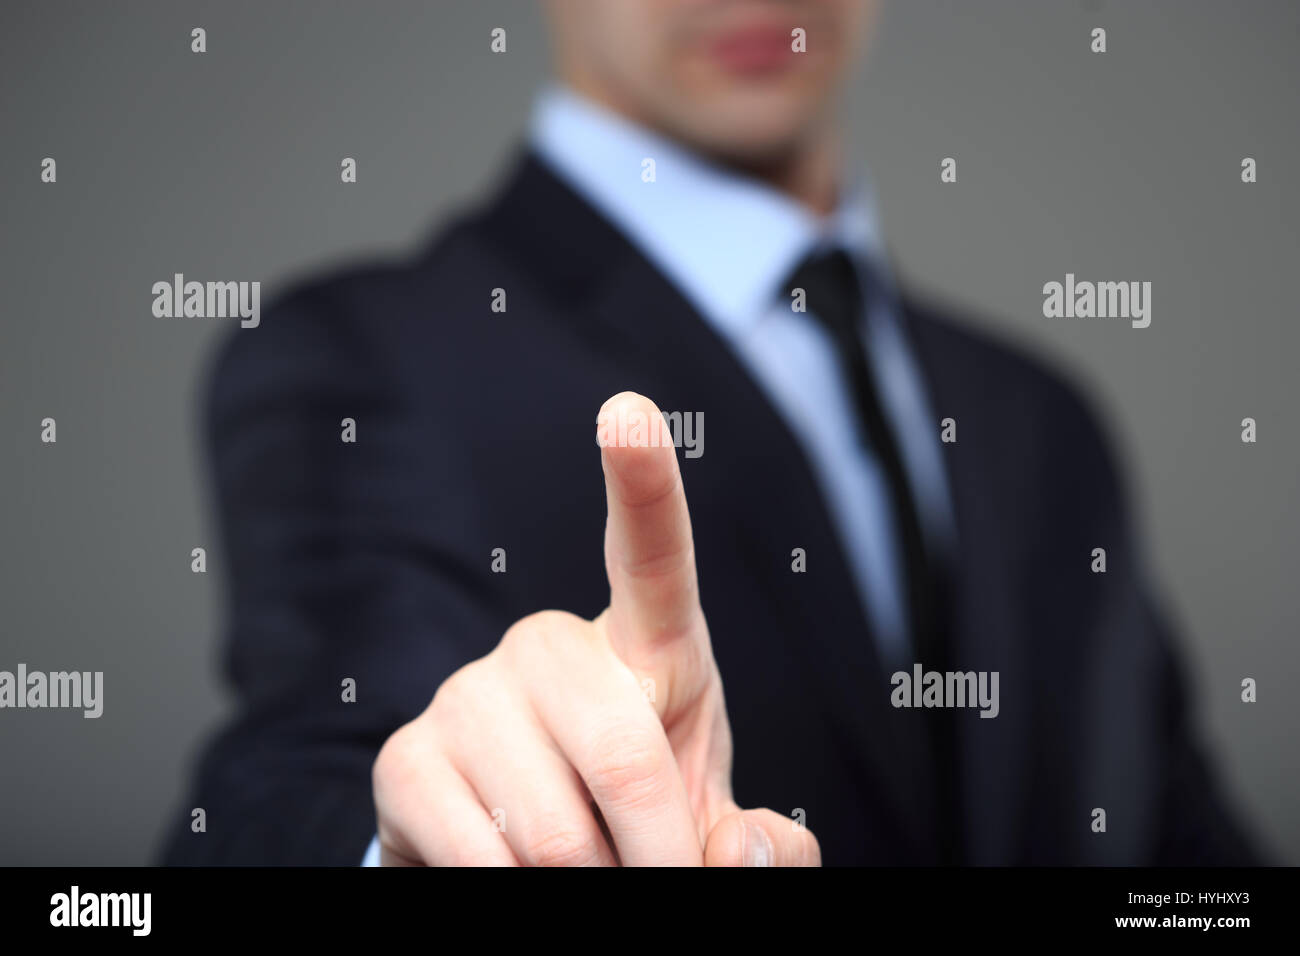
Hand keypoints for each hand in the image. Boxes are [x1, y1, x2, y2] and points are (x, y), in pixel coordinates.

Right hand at [372, 392, 819, 865]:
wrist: (522, 859)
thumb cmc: (638, 820)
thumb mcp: (712, 825)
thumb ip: (761, 846)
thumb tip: (742, 850)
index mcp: (647, 645)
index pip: (652, 556)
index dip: (642, 484)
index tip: (628, 412)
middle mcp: (551, 647)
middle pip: (626, 751)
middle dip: (660, 858)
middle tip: (662, 890)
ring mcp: (470, 695)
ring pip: (555, 830)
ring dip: (592, 887)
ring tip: (588, 877)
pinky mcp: (406, 759)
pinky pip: (481, 857)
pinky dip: (519, 897)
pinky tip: (516, 877)